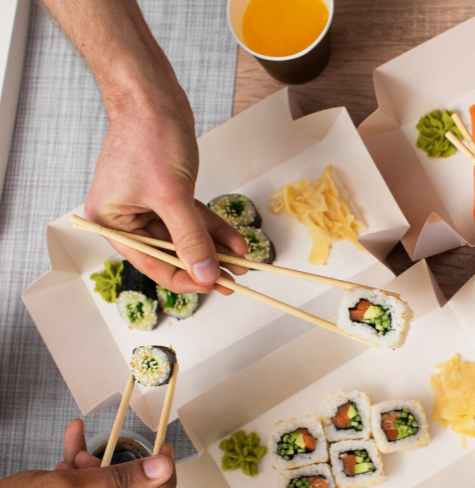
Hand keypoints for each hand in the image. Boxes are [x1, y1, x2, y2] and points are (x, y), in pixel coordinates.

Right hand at [84, 82, 247, 294]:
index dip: (185, 277)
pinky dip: (214, 228)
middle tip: (234, 279)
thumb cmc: (149, 136)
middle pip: (171, 252)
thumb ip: (190, 239)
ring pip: (186, 236)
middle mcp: (126, 218)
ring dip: (215, 248)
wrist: (152, 96)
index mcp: (111, 223)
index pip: (152, 264)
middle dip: (205, 263)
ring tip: (243, 262)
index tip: (213, 285)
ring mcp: (147, 205)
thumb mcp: (172, 196)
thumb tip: (205, 274)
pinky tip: (237, 241)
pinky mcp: (168, 193)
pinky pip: (193, 218)